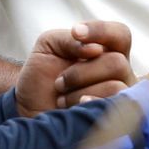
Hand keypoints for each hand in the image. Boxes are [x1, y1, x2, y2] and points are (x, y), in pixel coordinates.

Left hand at [14, 20, 135, 119]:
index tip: (76, 33)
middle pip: (117, 62)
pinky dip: (88, 103)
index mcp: (107, 51)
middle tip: (59, 82)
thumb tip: (95, 49)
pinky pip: (112, 108)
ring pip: (114, 86)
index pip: (120, 34)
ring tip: (62, 99)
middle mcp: (120, 73)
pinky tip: (75, 106)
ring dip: (79, 91)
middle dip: (81, 72)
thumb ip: (69, 39)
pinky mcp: (114, 118)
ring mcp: (120, 97)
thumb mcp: (48, 46)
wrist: (28, 110)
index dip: (102, 31)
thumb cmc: (42, 77)